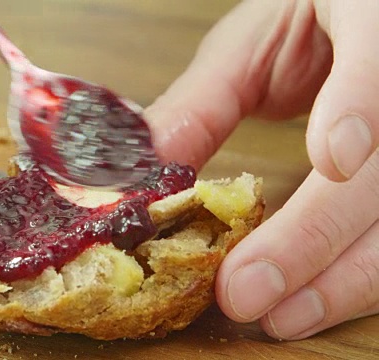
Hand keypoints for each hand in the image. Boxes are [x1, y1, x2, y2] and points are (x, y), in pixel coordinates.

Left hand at [145, 0, 378, 339]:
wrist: (347, 18)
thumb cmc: (304, 23)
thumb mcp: (251, 46)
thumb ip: (205, 102)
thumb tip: (147, 173)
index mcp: (370, 16)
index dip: (364, 108)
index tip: (334, 162)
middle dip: (317, 236)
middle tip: (247, 289)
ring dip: (343, 278)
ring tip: (279, 314)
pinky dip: (353, 276)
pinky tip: (311, 300)